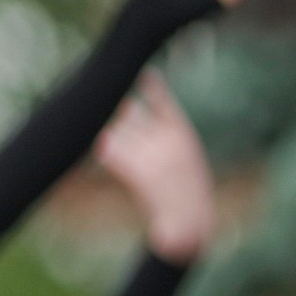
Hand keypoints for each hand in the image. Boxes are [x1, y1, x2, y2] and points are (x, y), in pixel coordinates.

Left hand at [96, 71, 213, 261]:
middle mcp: (167, 141)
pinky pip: (109, 151)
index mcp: (183, 135)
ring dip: (114, 137)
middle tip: (119, 117)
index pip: (164, 103)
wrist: (188, 221)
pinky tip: (108, 154)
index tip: (145, 74)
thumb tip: (133, 115)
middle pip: (130, 114)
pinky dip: (106, 151)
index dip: (153, 88)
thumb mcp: (186, 159)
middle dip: (124, 117)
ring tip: (120, 148)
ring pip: (116, 132)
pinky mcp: (136, 172)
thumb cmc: (186, 191)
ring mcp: (151, 155)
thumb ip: (166, 137)